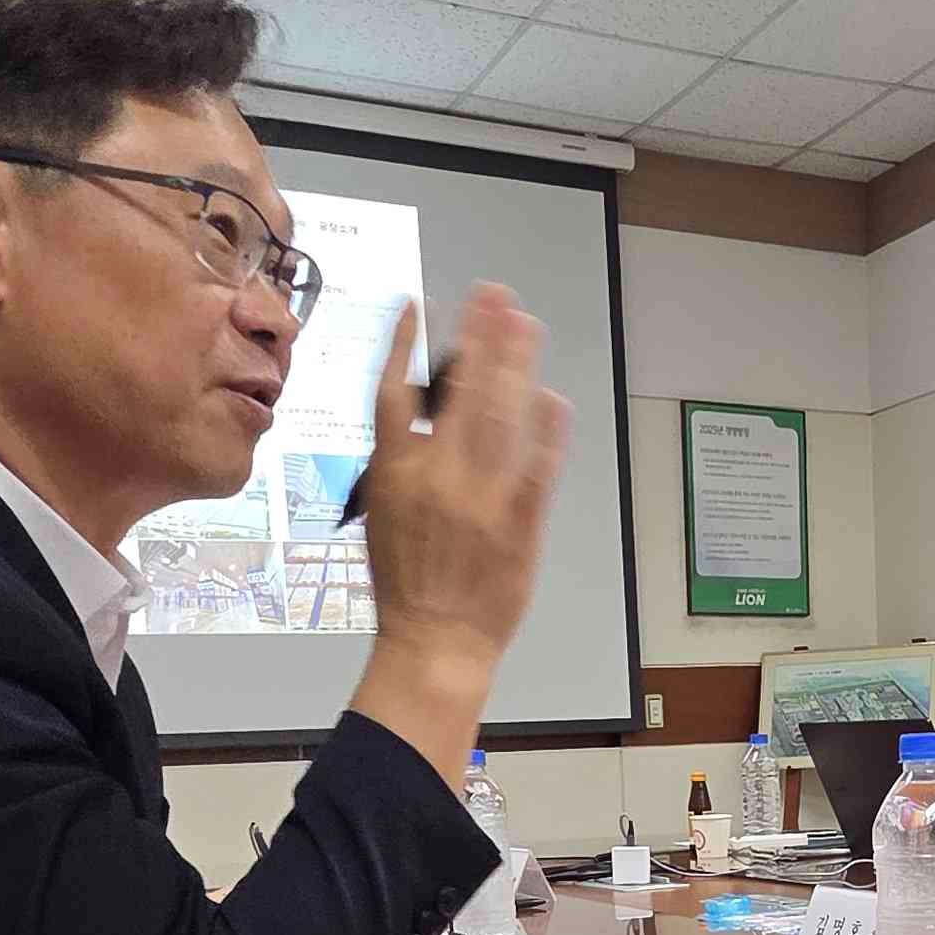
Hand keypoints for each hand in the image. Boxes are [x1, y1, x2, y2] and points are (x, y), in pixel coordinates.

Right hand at [347, 285, 572, 771]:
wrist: (436, 640)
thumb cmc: (406, 581)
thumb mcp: (382, 512)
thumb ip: (401, 458)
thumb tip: (424, 409)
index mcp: (394, 472)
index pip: (392, 392)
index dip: (403, 344)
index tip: (415, 304)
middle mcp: (437, 476)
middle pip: (459, 388)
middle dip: (479, 335)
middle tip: (493, 294)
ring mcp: (482, 496)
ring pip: (501, 413)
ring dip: (515, 363)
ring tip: (524, 324)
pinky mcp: (521, 520)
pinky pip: (539, 462)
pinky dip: (547, 427)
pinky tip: (552, 396)